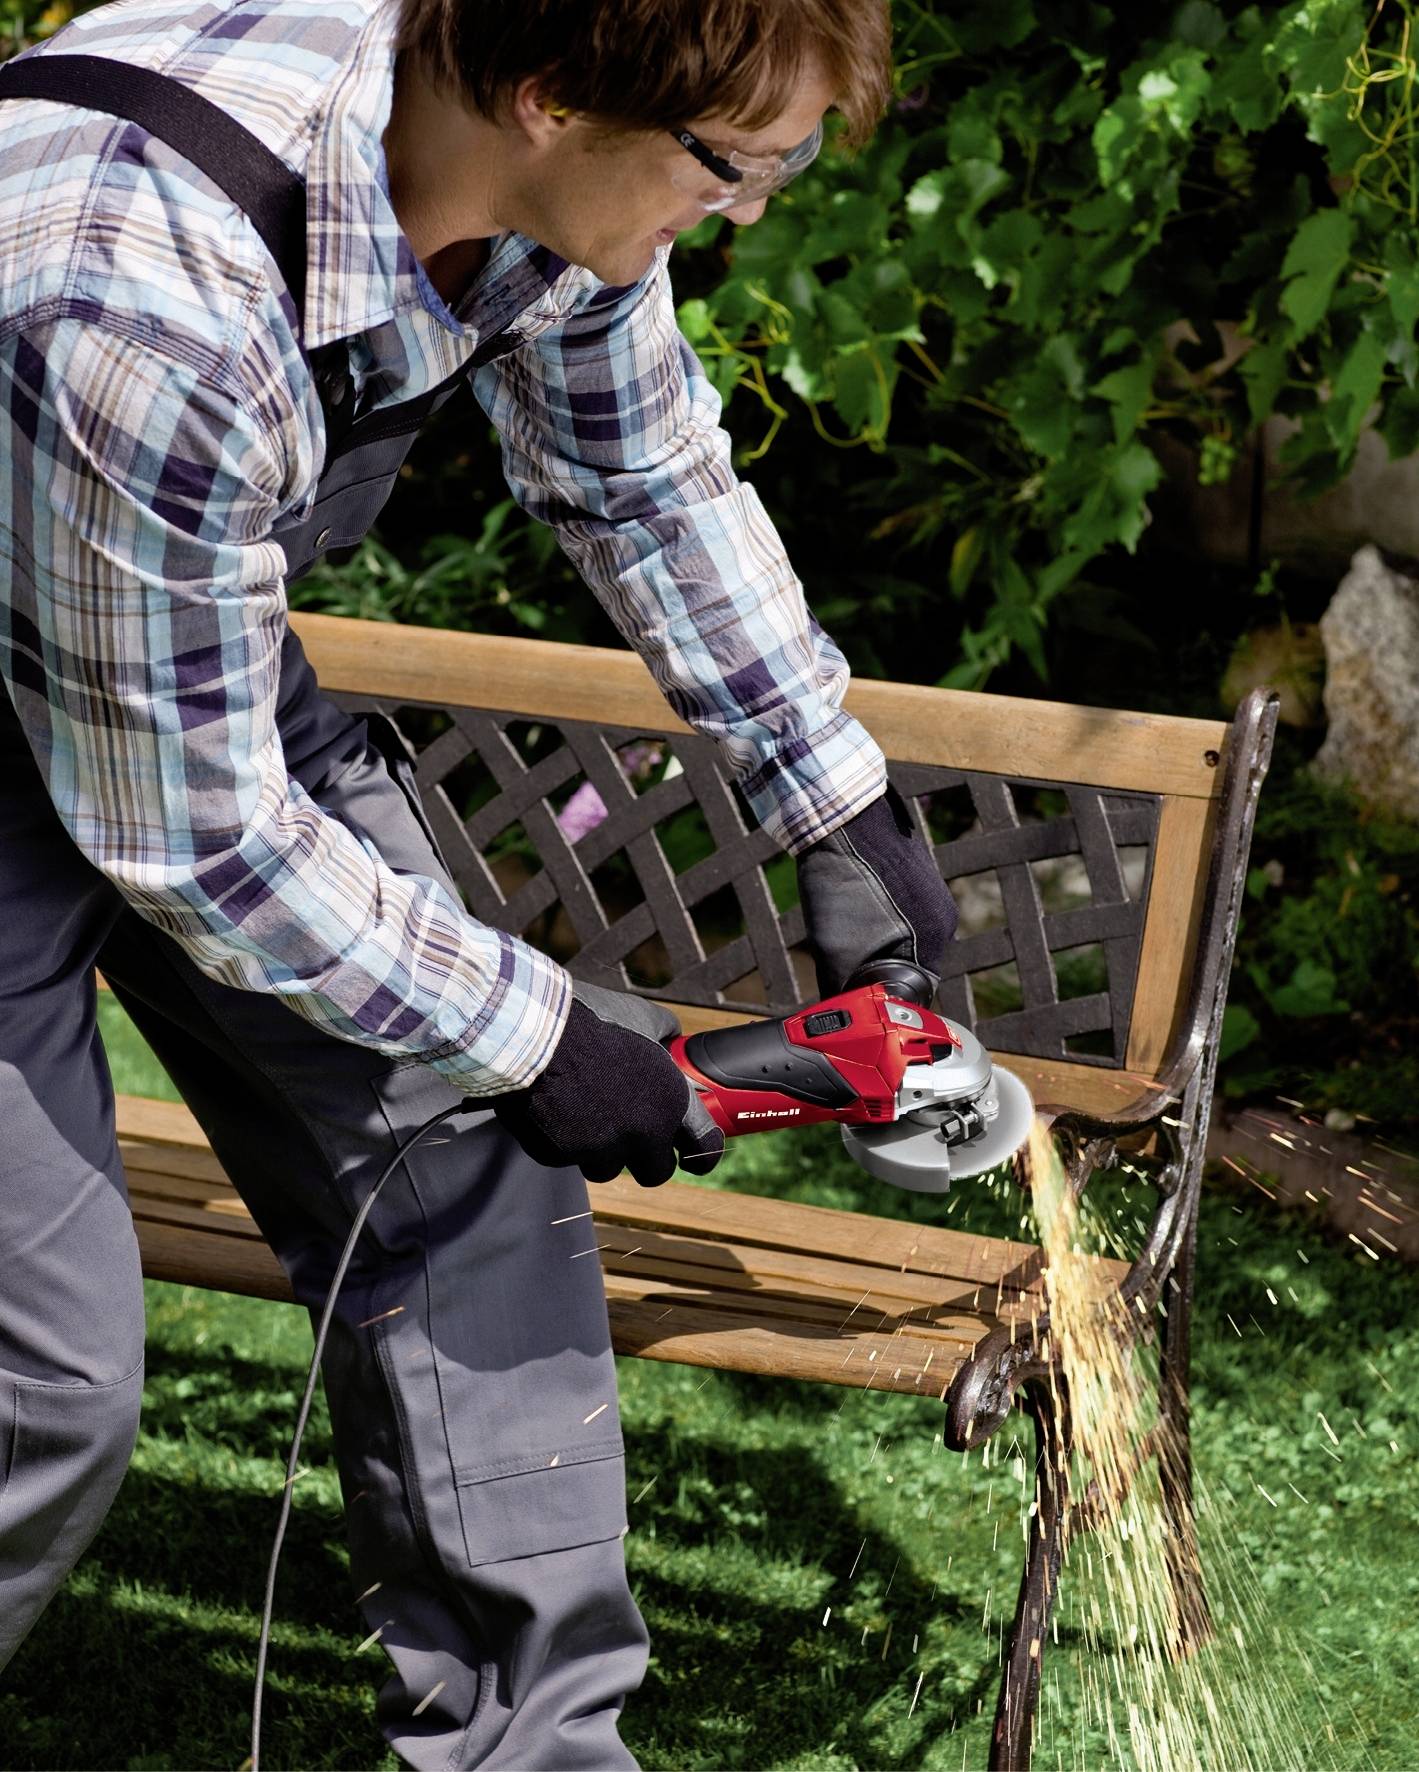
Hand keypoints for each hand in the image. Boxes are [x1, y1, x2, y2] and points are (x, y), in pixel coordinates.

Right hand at [492, 981, 723, 1187]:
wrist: (534, 1033)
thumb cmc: (592, 1021)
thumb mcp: (643, 1017)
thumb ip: (663, 1034)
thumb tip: (671, 1038)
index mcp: (669, 1104)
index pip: (703, 1147)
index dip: (702, 1156)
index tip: (693, 1159)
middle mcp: (640, 1134)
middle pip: (655, 1172)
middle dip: (644, 1157)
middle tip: (630, 1136)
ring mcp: (597, 1150)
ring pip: (605, 1167)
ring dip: (598, 1150)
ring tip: (581, 1111)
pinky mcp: (558, 1157)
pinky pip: (565, 1158)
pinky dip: (561, 1140)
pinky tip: (553, 1108)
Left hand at [797, 786, 957, 999]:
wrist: (839, 815)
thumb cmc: (839, 879)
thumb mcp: (832, 947)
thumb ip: (840, 985)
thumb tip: (836, 1010)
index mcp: (932, 938)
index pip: (914, 988)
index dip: (883, 994)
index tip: (858, 997)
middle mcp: (941, 917)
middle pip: (910, 962)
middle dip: (878, 969)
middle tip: (844, 968)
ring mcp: (932, 893)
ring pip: (904, 937)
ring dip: (877, 943)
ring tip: (845, 931)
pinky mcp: (918, 875)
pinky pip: (900, 912)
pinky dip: (878, 918)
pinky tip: (852, 907)